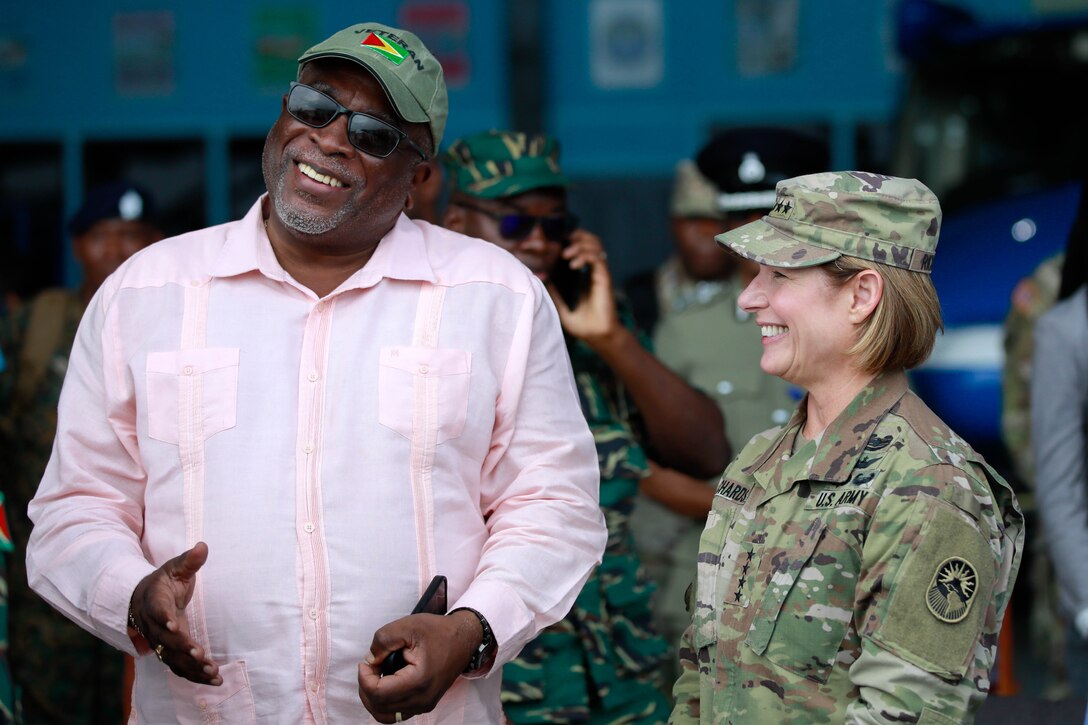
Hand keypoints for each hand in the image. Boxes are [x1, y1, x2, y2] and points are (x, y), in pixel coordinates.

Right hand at [128, 542, 221, 685]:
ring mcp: (160, 642)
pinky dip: (195, 675)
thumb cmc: (163, 583)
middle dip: (182, 649)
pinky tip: (214, 680)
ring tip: (213, 673)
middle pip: (165, 641)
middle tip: (200, 655)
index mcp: (155, 602)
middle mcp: (154, 626)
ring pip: (173, 659)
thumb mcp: (174, 568)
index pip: (157, 611)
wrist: (140, 601)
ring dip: (192, 667)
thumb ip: (189, 560)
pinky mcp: (168, 652)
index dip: (164, 619)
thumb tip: (203, 546)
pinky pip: (180, 667)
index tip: (174, 625)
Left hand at [357, 610, 481, 721]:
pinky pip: (396, 713)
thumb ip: (382, 640)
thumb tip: (370, 660)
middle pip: (379, 707)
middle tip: (370, 666)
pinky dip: (384, 702)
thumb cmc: (438, 632)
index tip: (366, 662)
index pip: (379, 694)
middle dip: (366, 686)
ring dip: (373, 698)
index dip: (364, 678)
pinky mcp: (425, 704)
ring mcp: (424, 705)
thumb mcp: (407, 626)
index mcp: (419, 681)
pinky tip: (386, 682)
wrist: (463, 639)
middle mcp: (422, 699)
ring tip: (376, 676)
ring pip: (385, 715)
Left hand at [547, 228, 620, 345]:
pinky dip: (585, 256)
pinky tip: (573, 265)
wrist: (597, 336)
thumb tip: (542, 280)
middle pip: (590, 240)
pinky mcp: (605, 278)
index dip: (570, 239)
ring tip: (565, 253)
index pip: (581, 247)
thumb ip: (554, 293)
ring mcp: (600, 273)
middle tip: (561, 241)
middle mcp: (593, 271)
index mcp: (584, 275)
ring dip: (579, 245)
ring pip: (595, 245)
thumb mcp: (561, 306)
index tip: (554, 241)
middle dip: (577, 236)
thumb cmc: (583, 325)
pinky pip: (597, 259)